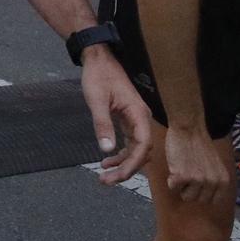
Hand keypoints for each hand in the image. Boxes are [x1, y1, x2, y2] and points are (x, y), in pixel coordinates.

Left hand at [79, 50, 152, 184]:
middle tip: (106, 181)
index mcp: (139, 114)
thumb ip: (102, 124)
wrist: (99, 59)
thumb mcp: (96, 101)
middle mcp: (142, 119)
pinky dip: (120, 154)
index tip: (118, 176)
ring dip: (123, 164)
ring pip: (136, 149)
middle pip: (141, 152)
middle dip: (126, 169)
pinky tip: (107, 160)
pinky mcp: (129, 120)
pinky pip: (130, 142)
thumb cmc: (98, 76)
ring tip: (104, 175)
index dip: (133, 164)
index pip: (143, 146)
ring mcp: (136, 120)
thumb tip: (106, 149)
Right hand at [163, 126, 230, 204]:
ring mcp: (197, 180)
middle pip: (198, 200)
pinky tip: (175, 167)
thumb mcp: (216, 166)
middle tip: (188, 175)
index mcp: (223, 180)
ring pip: (186, 197)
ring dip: (181, 186)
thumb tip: (206, 196)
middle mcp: (212, 182)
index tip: (197, 185)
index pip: (213, 200)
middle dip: (191, 190)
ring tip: (182, 170)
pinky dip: (171, 179)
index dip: (202, 193)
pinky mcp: (181, 177)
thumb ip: (214, 180)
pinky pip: (173, 187)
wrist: (189, 130)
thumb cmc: (200, 145)